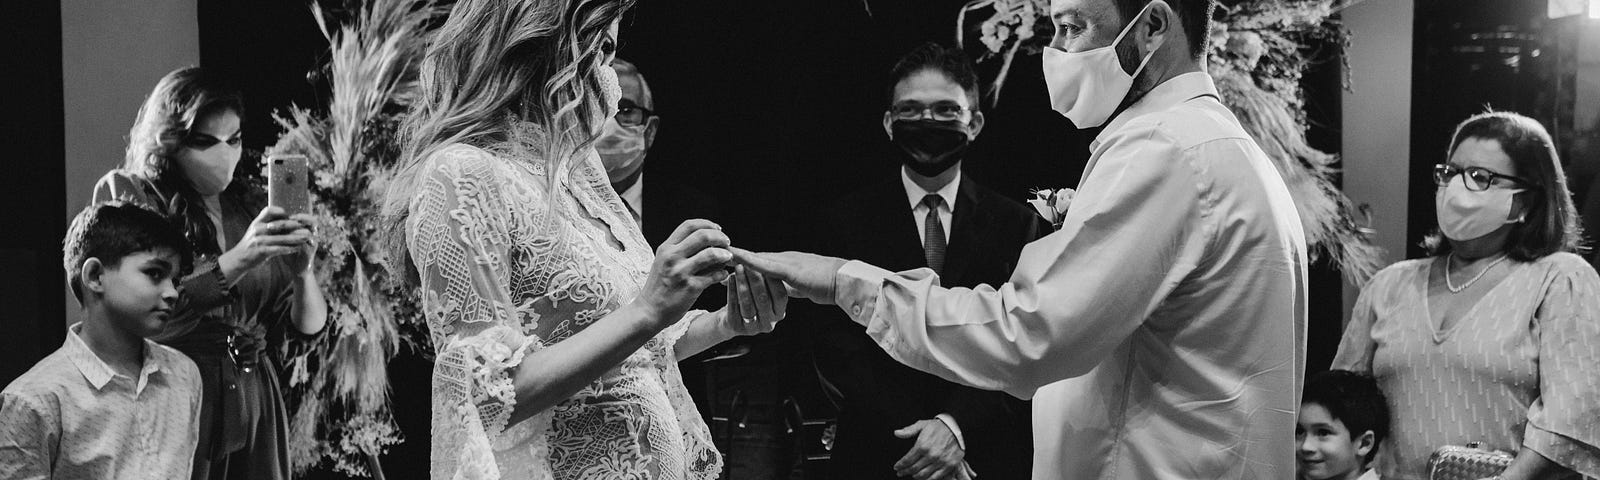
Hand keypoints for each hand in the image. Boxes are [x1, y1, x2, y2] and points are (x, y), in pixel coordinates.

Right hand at [219, 207, 311, 279]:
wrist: (239, 258)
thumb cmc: (251, 243)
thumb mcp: (255, 229)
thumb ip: (266, 222)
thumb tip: (284, 215)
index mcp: (257, 222)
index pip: (269, 211)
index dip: (281, 211)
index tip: (293, 215)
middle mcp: (258, 229)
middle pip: (279, 224)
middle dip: (294, 225)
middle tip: (306, 226)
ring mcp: (259, 240)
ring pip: (281, 238)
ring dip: (295, 238)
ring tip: (306, 238)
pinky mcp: (262, 251)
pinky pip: (278, 249)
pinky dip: (288, 249)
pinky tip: (296, 249)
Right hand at [635, 219, 732, 326]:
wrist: (649, 311)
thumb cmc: (659, 286)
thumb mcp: (663, 262)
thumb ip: (680, 250)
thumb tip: (707, 240)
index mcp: (666, 248)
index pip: (689, 225)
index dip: (707, 224)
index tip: (717, 229)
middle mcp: (672, 257)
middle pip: (702, 236)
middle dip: (720, 237)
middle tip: (727, 242)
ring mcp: (681, 272)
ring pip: (711, 254)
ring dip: (724, 254)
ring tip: (728, 257)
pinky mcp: (690, 287)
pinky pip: (714, 275)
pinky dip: (722, 273)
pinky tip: (723, 275)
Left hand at [720, 264, 786, 335]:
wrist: (729, 319)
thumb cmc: (750, 300)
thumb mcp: (763, 291)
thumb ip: (767, 280)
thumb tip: (765, 259)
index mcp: (779, 313)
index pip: (780, 295)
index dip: (773, 279)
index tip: (766, 262)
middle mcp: (769, 324)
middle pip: (763, 299)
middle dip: (755, 278)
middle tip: (749, 262)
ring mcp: (752, 328)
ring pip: (747, 303)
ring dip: (742, 283)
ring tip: (738, 267)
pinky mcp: (736, 328)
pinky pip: (733, 307)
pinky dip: (731, 291)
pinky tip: (730, 277)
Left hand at [728, 248, 847, 304]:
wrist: (845, 281)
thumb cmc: (828, 284)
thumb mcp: (803, 286)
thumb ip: (791, 286)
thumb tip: (782, 290)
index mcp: (787, 264)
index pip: (760, 262)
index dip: (742, 262)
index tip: (726, 260)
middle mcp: (784, 260)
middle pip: (754, 258)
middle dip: (734, 256)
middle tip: (715, 252)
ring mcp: (787, 263)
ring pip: (757, 259)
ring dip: (737, 257)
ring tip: (718, 254)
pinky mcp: (790, 270)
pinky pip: (767, 265)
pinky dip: (751, 261)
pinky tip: (738, 260)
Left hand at [893, 419, 963, 479]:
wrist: (956, 426)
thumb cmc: (938, 426)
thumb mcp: (922, 425)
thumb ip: (908, 430)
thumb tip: (896, 433)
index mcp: (922, 445)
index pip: (907, 460)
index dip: (900, 465)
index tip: (896, 467)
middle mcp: (931, 455)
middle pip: (913, 468)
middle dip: (905, 471)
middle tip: (900, 473)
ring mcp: (940, 461)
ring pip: (923, 474)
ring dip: (915, 476)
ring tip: (911, 475)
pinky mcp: (949, 465)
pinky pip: (936, 477)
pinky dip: (928, 479)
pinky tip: (924, 478)